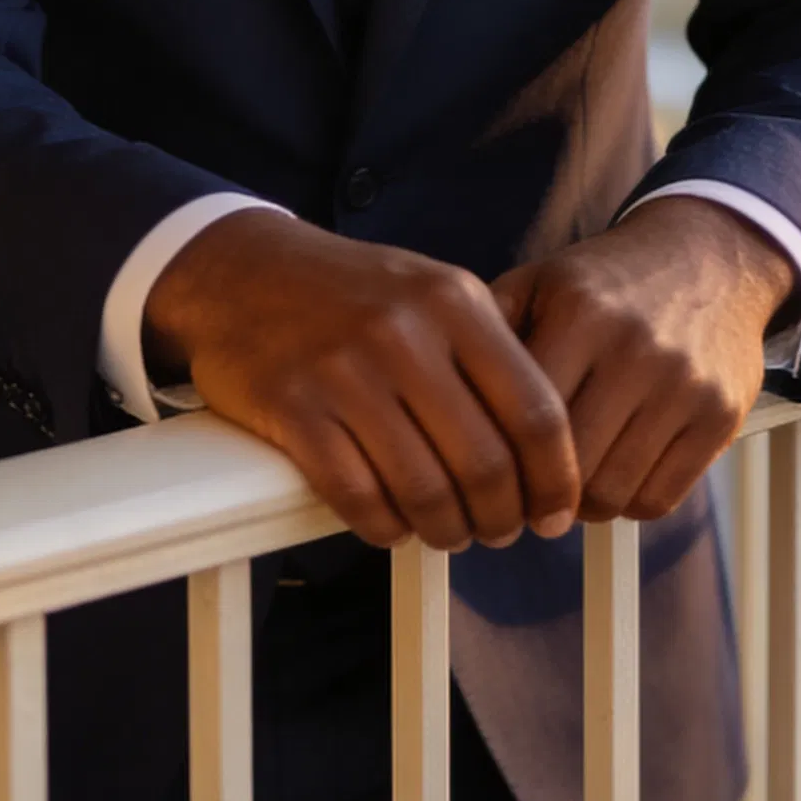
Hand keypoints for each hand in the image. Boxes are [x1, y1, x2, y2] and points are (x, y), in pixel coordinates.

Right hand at [143, 211, 579, 552]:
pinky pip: (358, 497)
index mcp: (455, 302)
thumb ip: (493, 353)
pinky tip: (393, 526)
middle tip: (500, 532)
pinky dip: (385, 528)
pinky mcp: (292, 408)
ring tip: (449, 533)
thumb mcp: (434, 291)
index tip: (556, 514)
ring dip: (446, 530)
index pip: (536, 413)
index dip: (556, 479)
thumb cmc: (354, 293)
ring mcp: (344, 371)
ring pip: (424, 491)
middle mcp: (404, 333)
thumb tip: (551, 455)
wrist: (244, 268)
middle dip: (502, 518)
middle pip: (486, 464)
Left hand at [492, 198, 793, 523]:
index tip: (485, 474)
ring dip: (582, 504)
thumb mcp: (539, 281)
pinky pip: (659, 498)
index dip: (498, 458)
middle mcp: (635, 348)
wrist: (710, 257)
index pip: (523, 418)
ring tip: (567, 487)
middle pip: (567, 467)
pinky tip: (614, 475)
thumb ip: (486, 331)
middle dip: (536, 494)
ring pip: (612, 494)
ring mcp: (684, 385)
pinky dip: (630, 502)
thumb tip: (435, 400)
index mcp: (579, 311)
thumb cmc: (606, 281)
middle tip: (521, 497)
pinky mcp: (721, 416)